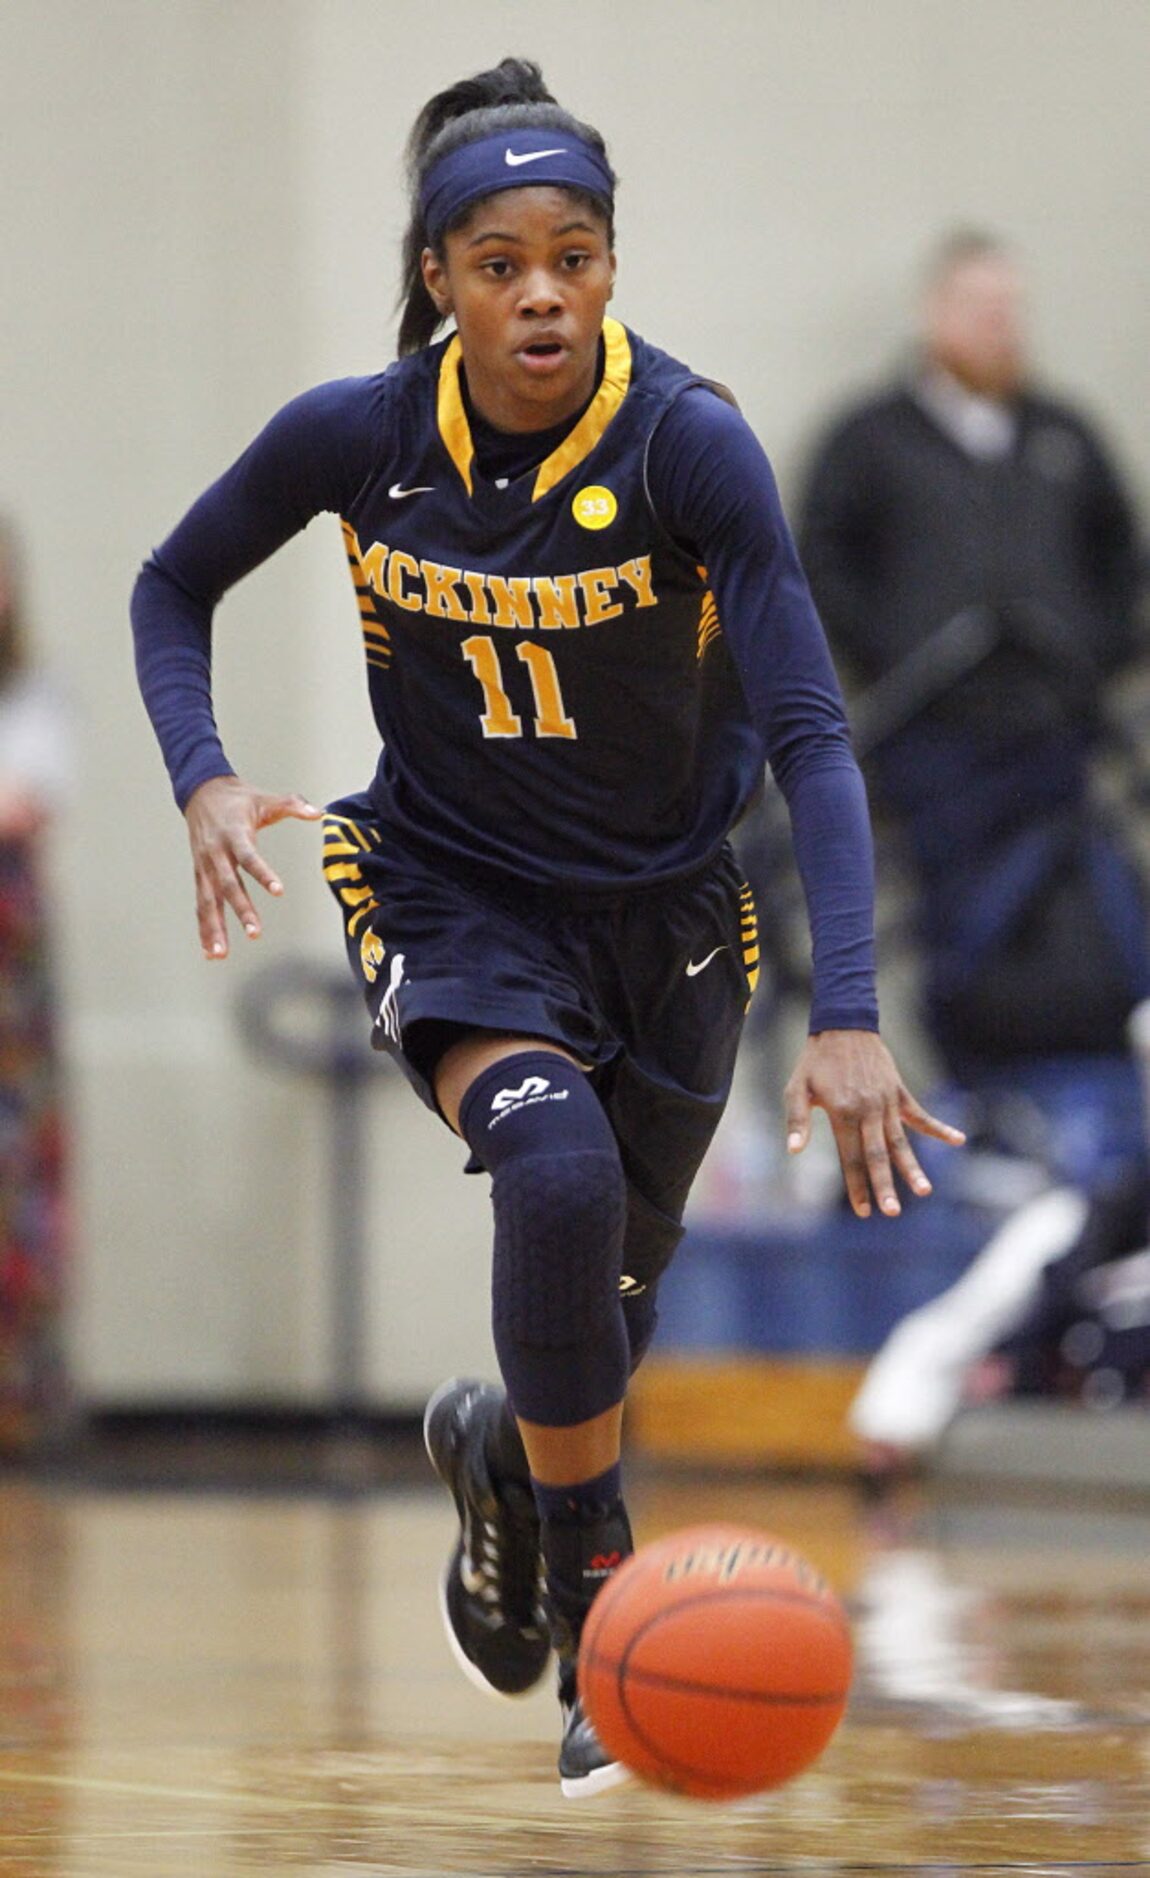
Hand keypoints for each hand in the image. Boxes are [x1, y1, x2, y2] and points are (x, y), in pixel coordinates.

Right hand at [184, 774, 321, 959]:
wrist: (201, 792)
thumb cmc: (237, 799)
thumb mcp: (265, 799)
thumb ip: (293, 804)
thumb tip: (319, 812)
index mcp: (234, 834)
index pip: (249, 857)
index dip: (263, 873)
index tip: (278, 890)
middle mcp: (216, 853)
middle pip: (228, 885)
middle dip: (241, 910)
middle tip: (255, 933)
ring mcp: (205, 866)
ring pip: (209, 901)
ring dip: (214, 927)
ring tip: (220, 954)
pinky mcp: (199, 875)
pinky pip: (201, 904)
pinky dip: (204, 927)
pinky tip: (209, 950)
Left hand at [783, 1029, 964, 1218]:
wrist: (843, 1025)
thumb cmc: (815, 1061)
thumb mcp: (796, 1088)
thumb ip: (796, 1120)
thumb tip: (793, 1151)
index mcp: (842, 1113)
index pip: (851, 1157)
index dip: (857, 1185)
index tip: (864, 1211)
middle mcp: (867, 1110)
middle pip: (878, 1155)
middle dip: (885, 1185)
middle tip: (892, 1211)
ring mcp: (886, 1102)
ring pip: (901, 1141)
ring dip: (912, 1167)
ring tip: (924, 1191)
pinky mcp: (898, 1092)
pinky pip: (920, 1115)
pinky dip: (939, 1128)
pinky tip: (959, 1140)